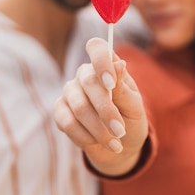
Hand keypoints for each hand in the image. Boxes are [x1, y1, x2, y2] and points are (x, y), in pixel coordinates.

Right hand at [55, 38, 147, 174]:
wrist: (120, 146)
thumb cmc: (130, 120)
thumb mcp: (134, 105)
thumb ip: (123, 87)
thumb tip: (119, 63)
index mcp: (106, 66)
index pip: (97, 48)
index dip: (101, 61)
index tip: (110, 83)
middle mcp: (84, 76)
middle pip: (88, 82)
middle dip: (106, 110)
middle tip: (120, 131)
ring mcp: (69, 93)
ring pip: (79, 107)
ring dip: (99, 130)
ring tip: (115, 143)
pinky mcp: (60, 112)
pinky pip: (68, 123)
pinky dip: (86, 137)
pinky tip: (97, 143)